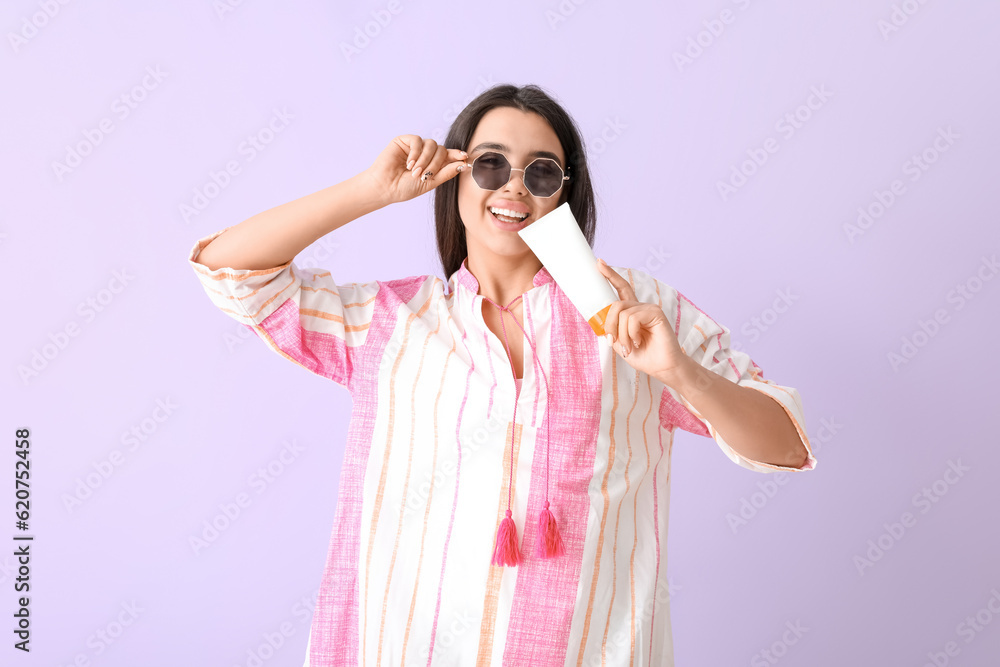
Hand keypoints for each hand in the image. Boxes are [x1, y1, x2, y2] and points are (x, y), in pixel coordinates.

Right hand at [363, 134, 469, 205]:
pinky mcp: (404, 140)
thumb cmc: (405, 188)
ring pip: (431, 144)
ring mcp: (415, 146)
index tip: (465, 156)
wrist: (385, 187)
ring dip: (425, 159)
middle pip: (441, 150)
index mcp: (433, 163)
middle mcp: (425, 153)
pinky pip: (418, 140)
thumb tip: (463, 164)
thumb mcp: (429, 183)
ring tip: (415, 172)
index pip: (448, 155)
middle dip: (436, 163)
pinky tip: (409, 164)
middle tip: (425, 175)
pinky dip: (416, 153)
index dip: (457, 154)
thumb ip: (446, 173)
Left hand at [596, 258, 688, 382]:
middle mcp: (639, 306)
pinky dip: (631, 334)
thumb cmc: (643, 356)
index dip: (610, 275)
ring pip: (622, 313)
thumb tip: (599, 320)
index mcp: (631, 311)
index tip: (599, 262)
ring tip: (630, 347)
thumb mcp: (620, 342)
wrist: (662, 367)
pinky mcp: (656, 312)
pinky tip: (639, 342)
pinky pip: (633, 319)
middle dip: (610, 326)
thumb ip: (611, 329)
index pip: (620, 288)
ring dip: (622, 335)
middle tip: (614, 343)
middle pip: (615, 305)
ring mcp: (648, 308)